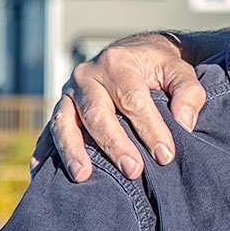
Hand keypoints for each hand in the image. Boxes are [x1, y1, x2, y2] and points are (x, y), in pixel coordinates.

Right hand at [29, 33, 206, 181]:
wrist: (134, 54)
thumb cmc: (159, 67)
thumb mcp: (181, 72)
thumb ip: (189, 94)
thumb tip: (183, 124)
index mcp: (117, 63)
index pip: (133, 100)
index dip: (150, 129)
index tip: (165, 155)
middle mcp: (87, 75)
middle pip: (97, 113)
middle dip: (114, 144)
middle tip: (133, 171)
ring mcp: (68, 93)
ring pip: (64, 122)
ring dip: (72, 151)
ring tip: (83, 177)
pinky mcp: (60, 110)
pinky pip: (47, 132)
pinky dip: (43, 153)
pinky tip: (40, 176)